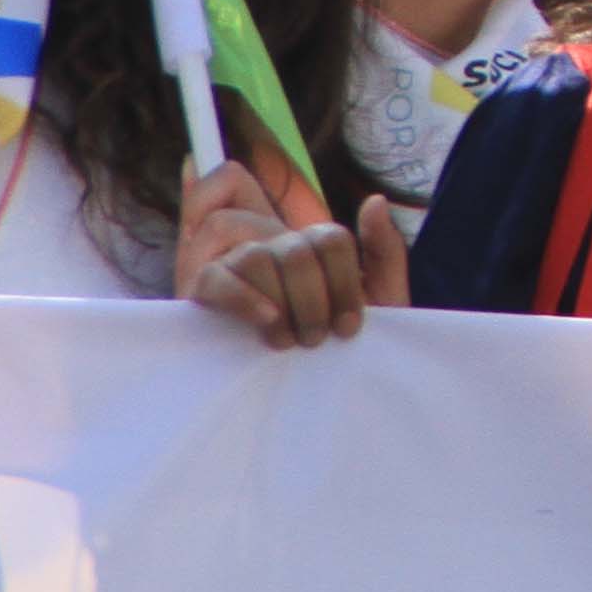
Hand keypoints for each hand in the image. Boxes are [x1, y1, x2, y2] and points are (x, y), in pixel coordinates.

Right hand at [177, 163, 406, 350]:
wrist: (310, 391)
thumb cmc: (338, 341)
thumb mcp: (379, 299)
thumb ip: (384, 250)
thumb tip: (375, 200)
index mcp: (317, 244)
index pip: (332, 239)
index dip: (345, 285)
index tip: (348, 328)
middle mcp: (278, 244)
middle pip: (297, 252)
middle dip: (314, 302)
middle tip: (316, 340)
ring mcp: (240, 261)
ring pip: (258, 259)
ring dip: (279, 304)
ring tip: (289, 341)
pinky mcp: (207, 286)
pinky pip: (219, 278)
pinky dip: (245, 300)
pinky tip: (268, 323)